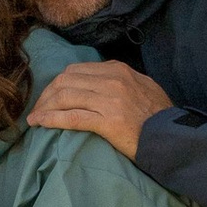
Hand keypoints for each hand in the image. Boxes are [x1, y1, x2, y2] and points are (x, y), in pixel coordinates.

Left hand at [29, 60, 171, 161]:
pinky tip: (40, 124)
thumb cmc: (159, 116)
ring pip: (65, 96)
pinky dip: (51, 119)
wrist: (172, 136)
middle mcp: (112, 80)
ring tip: (34, 118)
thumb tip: (98, 81)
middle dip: (46, 94)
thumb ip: (120, 80)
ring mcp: (109, 99)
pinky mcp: (107, 121)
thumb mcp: (142, 86)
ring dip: (44, 107)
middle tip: (37, 109)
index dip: (57, 83)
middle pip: (65, 80)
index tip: (48, 96)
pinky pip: (71, 117)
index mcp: (118, 69)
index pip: (76, 70)